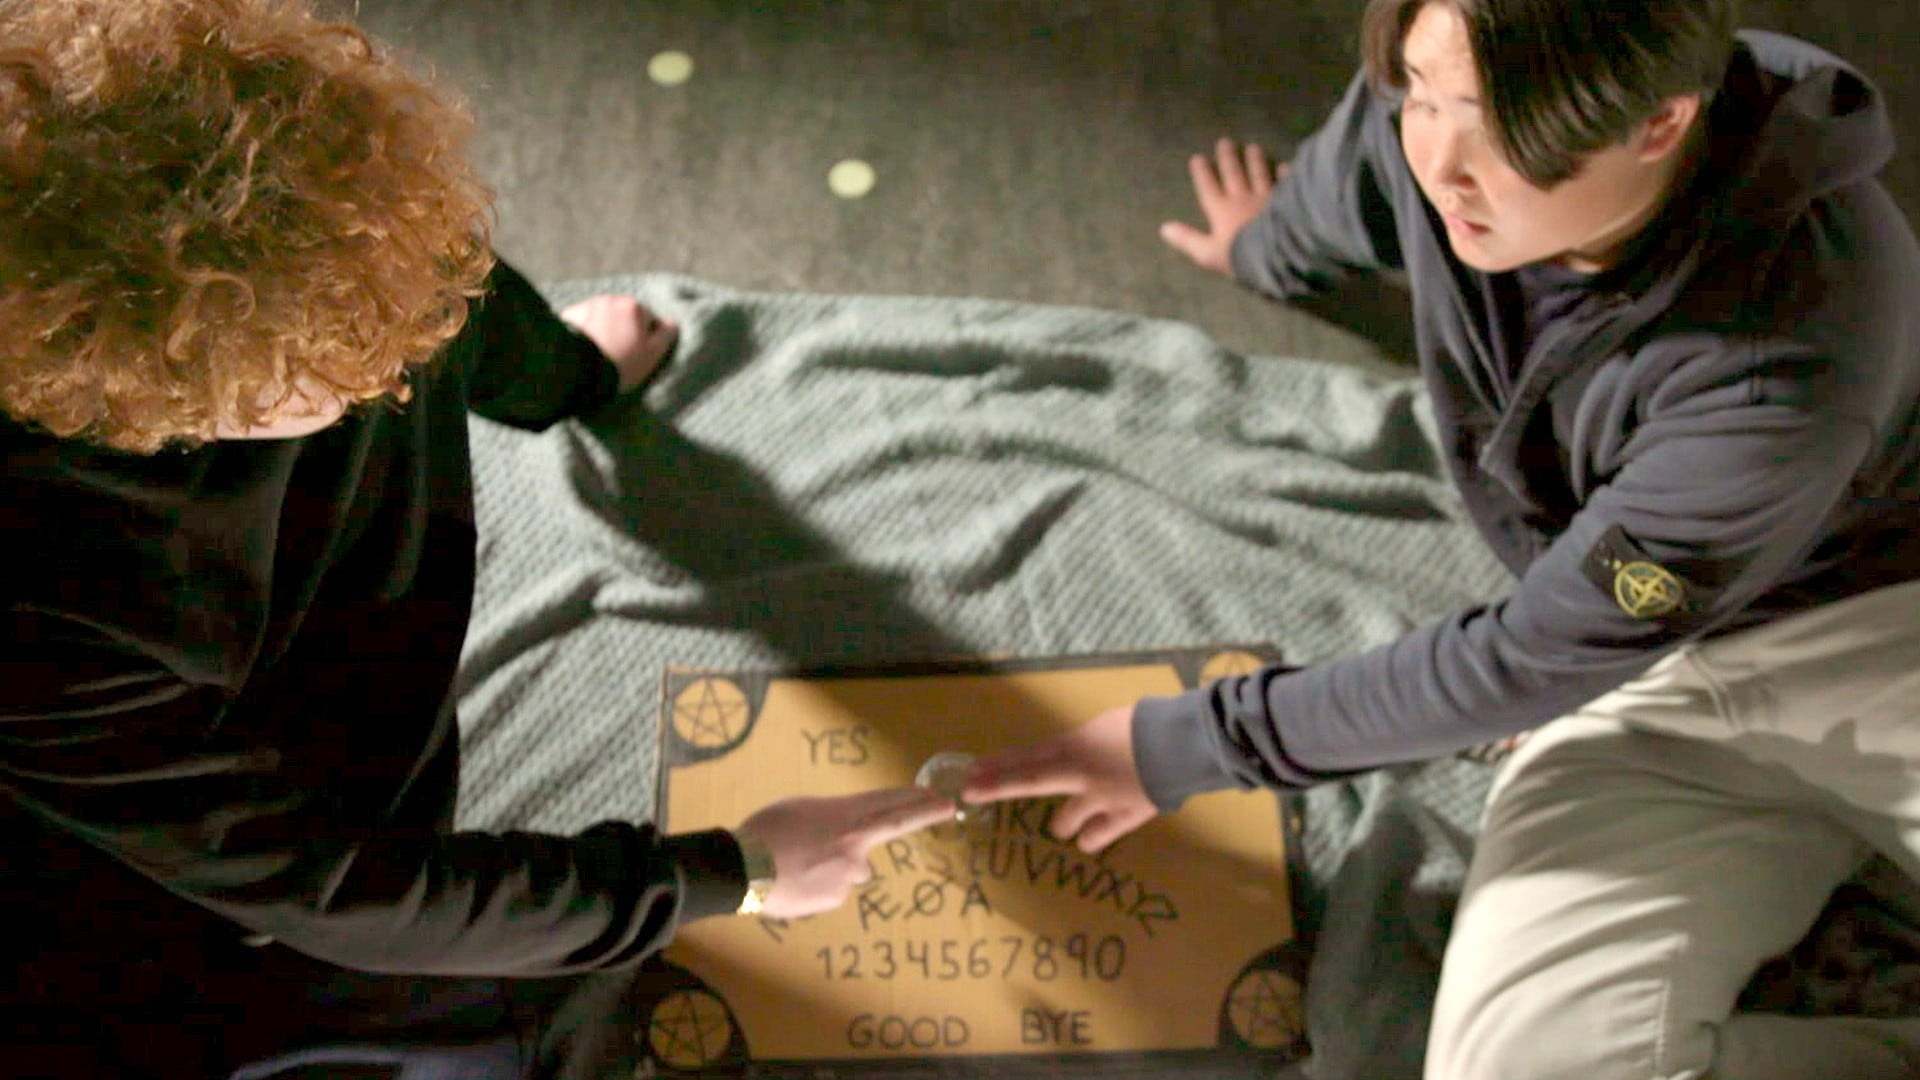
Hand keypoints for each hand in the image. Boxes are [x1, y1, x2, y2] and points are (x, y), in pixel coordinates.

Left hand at [559, 294, 678, 393]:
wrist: (580, 370)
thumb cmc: (621, 364)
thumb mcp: (652, 354)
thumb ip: (665, 335)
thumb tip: (671, 322)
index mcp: (635, 307)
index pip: (649, 320)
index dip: (646, 339)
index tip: (637, 356)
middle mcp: (611, 300)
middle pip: (624, 316)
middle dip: (623, 331)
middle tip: (618, 356)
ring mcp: (588, 305)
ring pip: (603, 318)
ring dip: (604, 330)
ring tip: (600, 355)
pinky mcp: (570, 315)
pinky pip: (583, 322)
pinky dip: (586, 331)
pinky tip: (585, 350)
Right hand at [736, 786, 955, 919]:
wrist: (744, 868)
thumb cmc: (766, 831)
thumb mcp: (800, 810)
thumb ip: (831, 820)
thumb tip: (845, 837)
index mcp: (845, 816)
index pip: (891, 805)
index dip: (919, 800)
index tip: (945, 798)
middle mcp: (855, 844)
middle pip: (892, 826)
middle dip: (923, 812)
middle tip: (947, 806)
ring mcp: (848, 874)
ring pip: (851, 869)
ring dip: (834, 866)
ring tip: (798, 864)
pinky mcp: (836, 898)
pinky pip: (832, 890)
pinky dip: (817, 886)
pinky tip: (794, 883)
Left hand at [961, 704, 1156, 853]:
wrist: (1181, 744)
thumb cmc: (1144, 727)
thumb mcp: (1102, 727)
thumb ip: (1079, 746)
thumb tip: (1066, 758)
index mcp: (1076, 746)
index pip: (1027, 756)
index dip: (997, 765)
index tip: (969, 771)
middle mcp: (1079, 774)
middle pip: (1029, 781)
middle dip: (996, 785)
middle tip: (969, 790)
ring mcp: (1098, 800)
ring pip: (1061, 825)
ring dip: (1064, 822)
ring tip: (1077, 814)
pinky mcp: (1121, 820)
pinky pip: (1092, 840)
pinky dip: (1090, 836)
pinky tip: (1095, 830)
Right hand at [1159, 138, 1285, 276]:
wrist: (1277, 253)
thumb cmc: (1240, 256)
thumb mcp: (1207, 254)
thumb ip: (1187, 239)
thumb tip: (1164, 228)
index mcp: (1221, 211)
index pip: (1209, 188)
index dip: (1202, 174)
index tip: (1197, 158)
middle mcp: (1242, 199)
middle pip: (1234, 175)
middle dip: (1228, 159)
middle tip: (1225, 142)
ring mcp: (1266, 198)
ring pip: (1259, 174)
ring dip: (1255, 161)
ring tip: (1253, 147)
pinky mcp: (1286, 201)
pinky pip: (1284, 184)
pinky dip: (1284, 174)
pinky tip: (1285, 165)